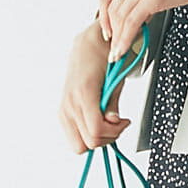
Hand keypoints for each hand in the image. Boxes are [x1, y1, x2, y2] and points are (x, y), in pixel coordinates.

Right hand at [58, 26, 131, 155]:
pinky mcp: (63, 110)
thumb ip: (113, 103)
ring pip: (77, 144)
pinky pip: (74, 134)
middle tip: (117, 124)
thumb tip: (113, 121)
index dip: (115, 132)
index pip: (96, 131)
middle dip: (106, 138)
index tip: (124, 121)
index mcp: (83, 94)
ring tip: (108, 122)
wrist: (88, 43)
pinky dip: (88, 133)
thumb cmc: (104, 56)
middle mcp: (69, 104)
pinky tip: (98, 119)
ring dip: (96, 138)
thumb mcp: (116, 78)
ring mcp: (64, 108)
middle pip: (86, 144)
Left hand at [96, 0, 187, 63]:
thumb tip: (134, 13)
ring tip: (119, 52)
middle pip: (112, 8)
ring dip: (118, 38)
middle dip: (111, 32)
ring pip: (120, 17)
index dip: (103, 17)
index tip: (107, 30)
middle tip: (113, 47)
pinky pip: (132, 22)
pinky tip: (125, 48)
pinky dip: (126, 38)